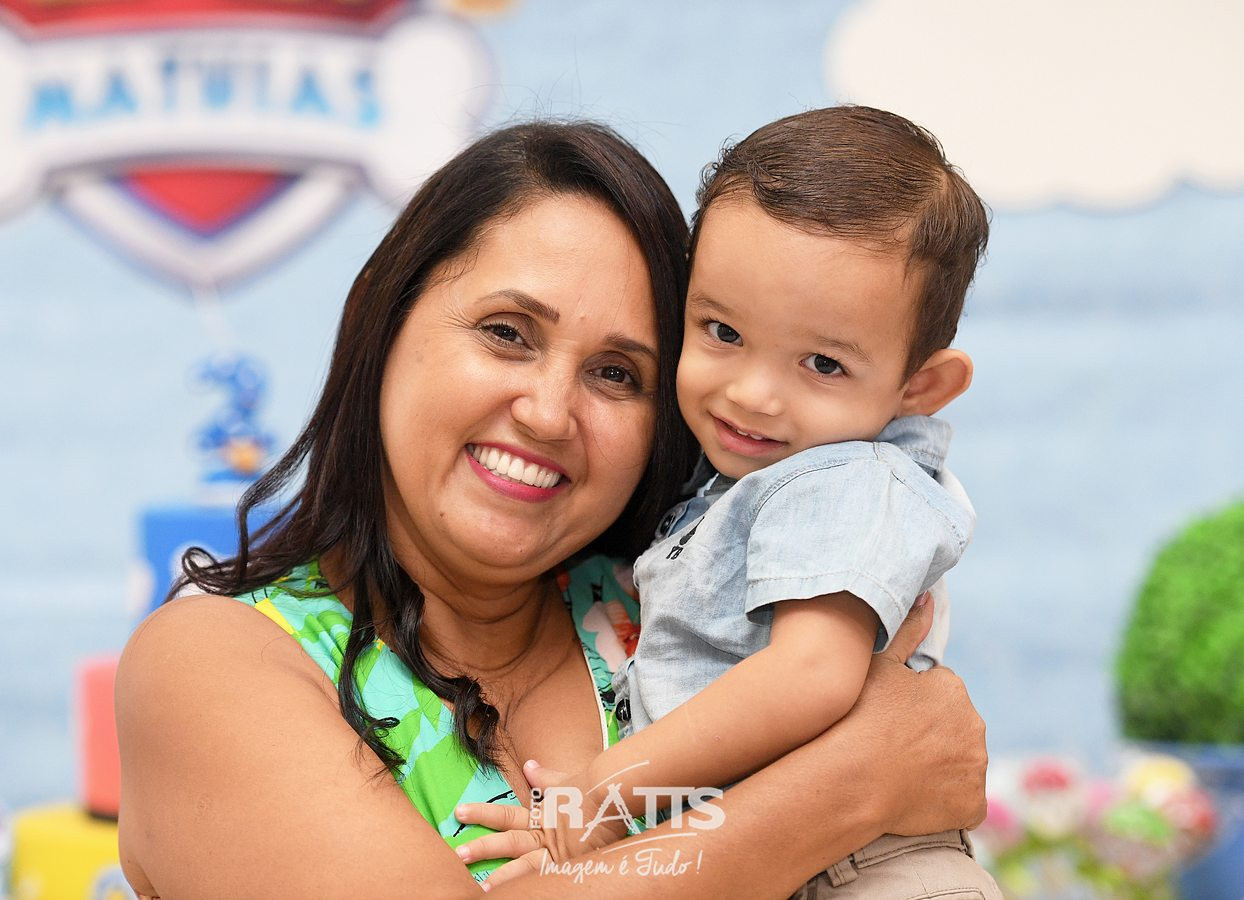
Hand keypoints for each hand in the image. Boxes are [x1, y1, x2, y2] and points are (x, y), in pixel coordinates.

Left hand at [454, 760, 629, 889]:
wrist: (613, 793)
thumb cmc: (591, 787)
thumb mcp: (565, 782)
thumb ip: (545, 778)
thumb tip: (530, 764)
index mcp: (541, 815)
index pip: (506, 815)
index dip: (482, 814)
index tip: (459, 813)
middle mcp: (545, 835)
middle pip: (509, 842)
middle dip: (483, 848)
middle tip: (458, 855)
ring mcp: (558, 852)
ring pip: (525, 867)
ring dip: (503, 878)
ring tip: (481, 890)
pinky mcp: (571, 864)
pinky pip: (547, 878)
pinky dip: (533, 886)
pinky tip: (520, 894)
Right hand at [832, 594, 988, 834]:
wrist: (851, 778)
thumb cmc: (858, 716)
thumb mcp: (879, 665)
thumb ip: (908, 630)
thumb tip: (929, 596)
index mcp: (953, 689)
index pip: (940, 695)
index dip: (913, 706)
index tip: (890, 717)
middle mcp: (975, 725)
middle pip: (954, 729)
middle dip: (932, 735)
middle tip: (893, 745)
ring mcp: (976, 768)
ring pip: (960, 764)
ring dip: (940, 766)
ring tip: (900, 771)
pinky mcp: (973, 805)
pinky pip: (964, 801)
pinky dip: (946, 801)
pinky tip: (916, 796)